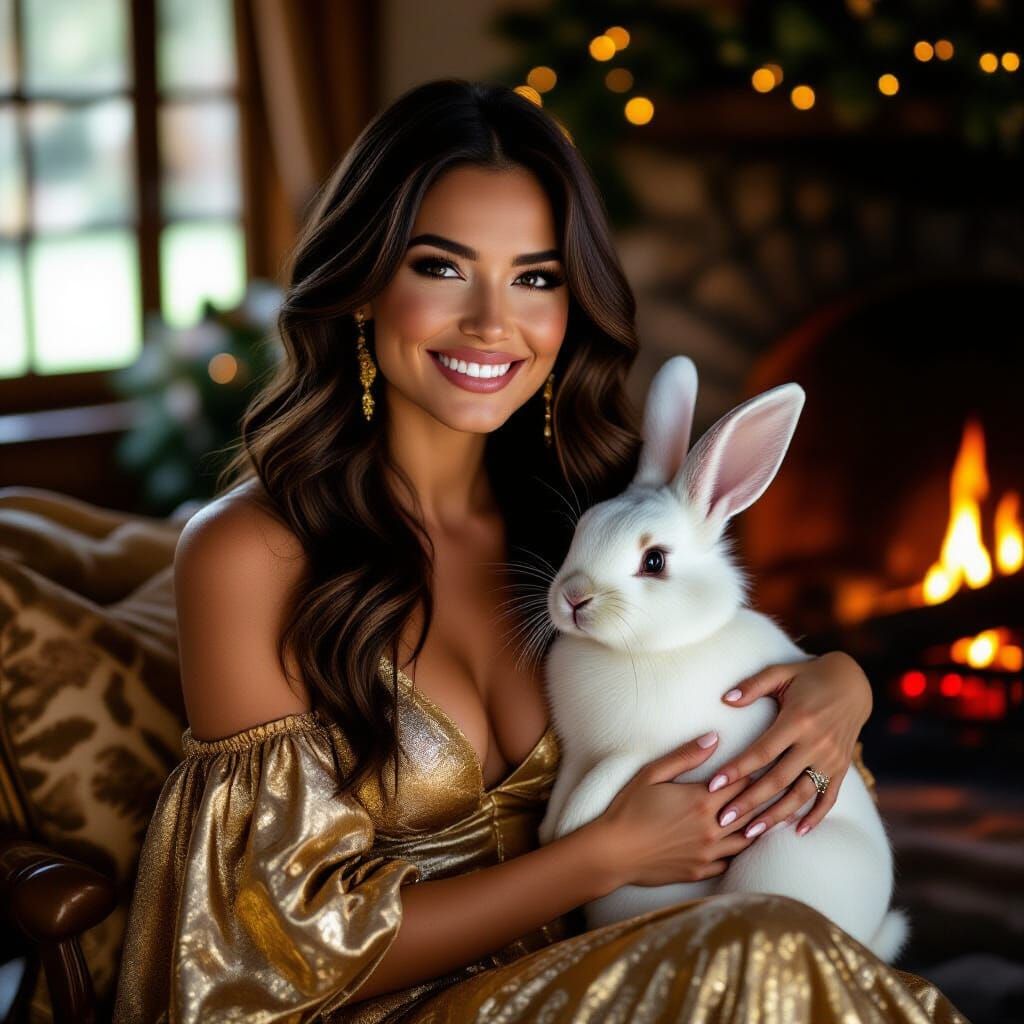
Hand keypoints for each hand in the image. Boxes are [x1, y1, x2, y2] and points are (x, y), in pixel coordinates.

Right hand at [594, 731, 759, 888]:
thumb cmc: (628, 808)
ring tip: (766, 815)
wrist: (612, 852)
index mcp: (701, 800)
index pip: (741, 783)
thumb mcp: (652, 773)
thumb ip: (686, 756)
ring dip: (756, 826)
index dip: (753, 772)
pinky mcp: (699, 871)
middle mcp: (711, 828)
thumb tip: (714, 738)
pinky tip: (740, 844)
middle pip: (749, 811)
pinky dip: (738, 852)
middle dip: (761, 797)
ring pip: (745, 839)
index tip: (762, 764)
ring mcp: (707, 853)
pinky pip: (729, 862)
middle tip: (774, 786)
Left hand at [706, 651, 872, 838]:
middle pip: (778, 779)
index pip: (762, 751)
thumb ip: (753, 685)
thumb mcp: (781, 673)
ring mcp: (831, 759)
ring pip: (801, 794)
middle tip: (723, 819)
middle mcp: (816, 743)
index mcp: (798, 720)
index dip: (737, 769)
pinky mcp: (841, 768)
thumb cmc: (808, 676)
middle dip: (749, 801)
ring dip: (776, 816)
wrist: (853, 684)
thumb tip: (725, 699)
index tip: (713, 785)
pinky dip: (815, 817)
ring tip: (751, 833)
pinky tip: (797, 831)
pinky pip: (829, 797)